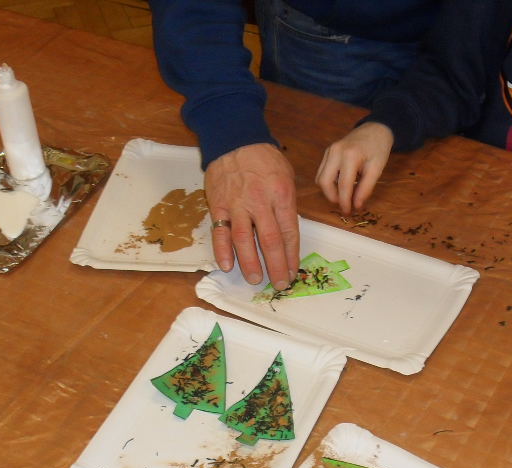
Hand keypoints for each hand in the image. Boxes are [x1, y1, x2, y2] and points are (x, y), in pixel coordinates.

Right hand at [204, 143, 298, 289]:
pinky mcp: (218, 205)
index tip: (293, 273)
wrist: (234, 138)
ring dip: (250, 263)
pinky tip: (226, 265)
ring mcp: (237, 205)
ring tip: (255, 279)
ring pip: (243, 240)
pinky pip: (220, 231)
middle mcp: (260, 202)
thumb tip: (288, 234)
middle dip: (276, 266)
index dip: (292, 256)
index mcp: (281, 195)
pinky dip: (222, 250)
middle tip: (279, 285)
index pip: (289, 232)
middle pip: (270, 241)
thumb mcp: (286, 176)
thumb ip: (287, 205)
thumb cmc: (264, 159)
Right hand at [316, 122, 394, 214]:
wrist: (374, 129)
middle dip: (333, 197)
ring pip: (320, 178)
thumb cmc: (378, 149)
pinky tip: (342, 184)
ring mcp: (329, 151)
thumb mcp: (377, 169)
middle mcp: (335, 152)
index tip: (349, 213)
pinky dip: (329, 182)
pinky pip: (322, 172)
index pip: (343, 185)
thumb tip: (357, 206)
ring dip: (330, 191)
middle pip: (324, 182)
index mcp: (350, 155)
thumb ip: (366, 188)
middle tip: (346, 204)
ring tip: (345, 194)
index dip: (345, 202)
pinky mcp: (327, 152)